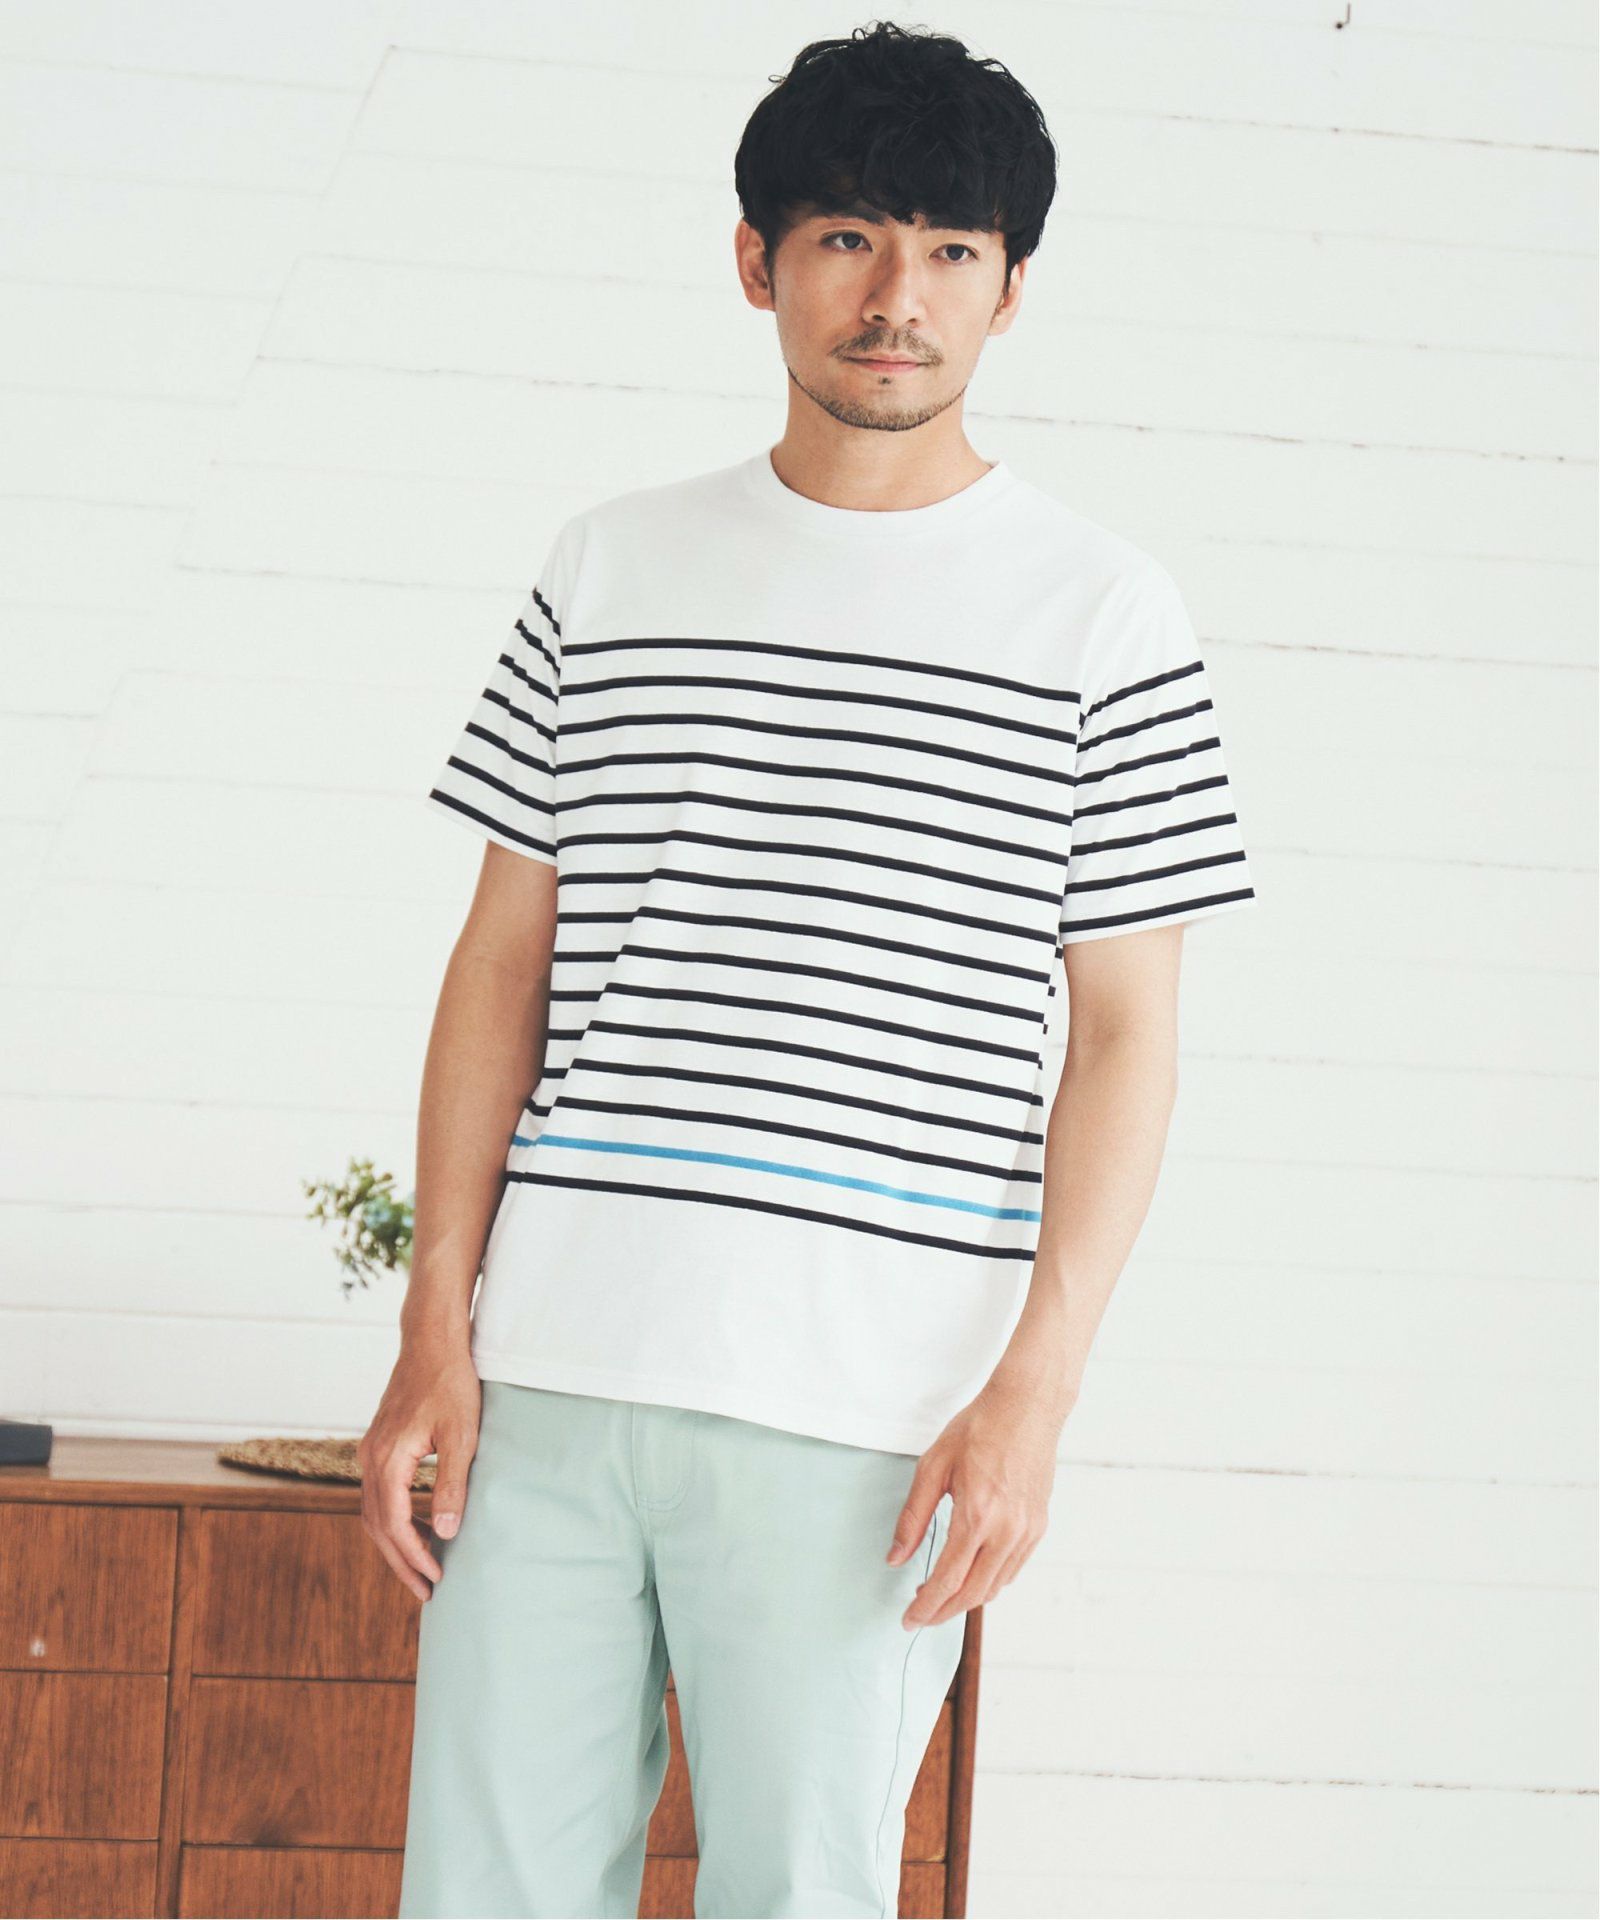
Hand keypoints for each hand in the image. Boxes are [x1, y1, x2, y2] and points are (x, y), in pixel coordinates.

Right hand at [356, 1338, 480, 1601]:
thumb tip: (448, 1534)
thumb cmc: (451, 1383)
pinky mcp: (378, 1444)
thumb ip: (451, 1485)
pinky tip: (423, 1526)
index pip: (395, 1525)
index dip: (414, 1557)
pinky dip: (396, 1518)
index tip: (435, 1580)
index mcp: (388, 1460)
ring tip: (425, 1566)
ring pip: (374, 1512)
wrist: (432, 1341)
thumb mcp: (462, 1436)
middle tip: (427, 1590)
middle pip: (378, 1526)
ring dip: (397, 1542)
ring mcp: (370, 1451)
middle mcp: (370, 1459)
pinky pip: (380, 1494)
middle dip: (401, 1561)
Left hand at [885, 1371, 1065, 1628]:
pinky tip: (971, 1574)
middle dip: (943, 1611)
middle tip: (920, 1615)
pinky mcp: (1038, 1527)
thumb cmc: (979, 1429)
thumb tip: (896, 1557)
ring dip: (966, 1599)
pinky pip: (1012, 1570)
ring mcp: (1027, 1531)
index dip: (926, 1606)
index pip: (948, 1580)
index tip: (909, 1620)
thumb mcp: (933, 1467)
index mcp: (977, 1515)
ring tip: (940, 1595)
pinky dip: (989, 1581)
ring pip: (995, 1586)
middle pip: (973, 1593)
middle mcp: (1007, 1530)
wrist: (1026, 1408)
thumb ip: (913, 1517)